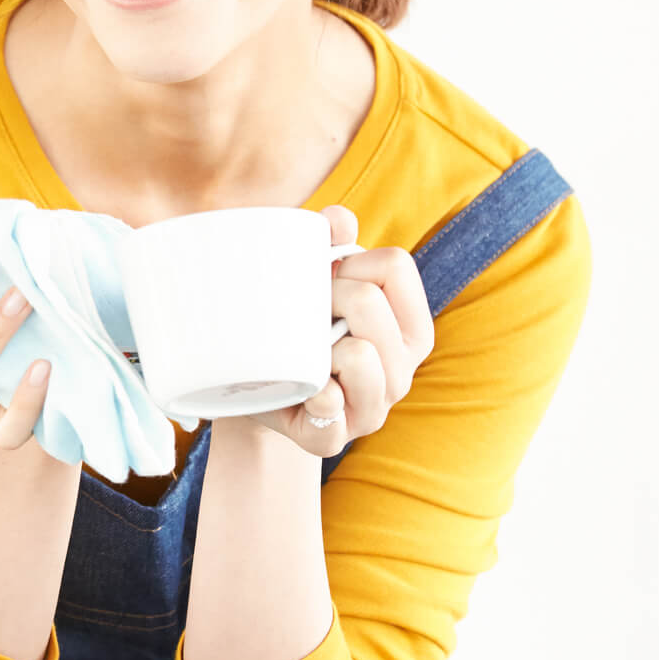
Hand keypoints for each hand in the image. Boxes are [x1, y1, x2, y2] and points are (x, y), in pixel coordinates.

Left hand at [246, 205, 434, 457]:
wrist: (249, 391)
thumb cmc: (295, 330)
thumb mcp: (313, 284)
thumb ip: (328, 244)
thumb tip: (338, 219)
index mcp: (409, 329)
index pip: (395, 266)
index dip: (350, 261)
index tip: (325, 279)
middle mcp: (401, 372)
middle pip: (370, 304)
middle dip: (326, 295)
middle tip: (304, 313)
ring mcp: (371, 411)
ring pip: (359, 356)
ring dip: (320, 343)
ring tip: (305, 351)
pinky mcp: (331, 440)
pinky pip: (331, 412)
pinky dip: (316, 395)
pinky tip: (307, 389)